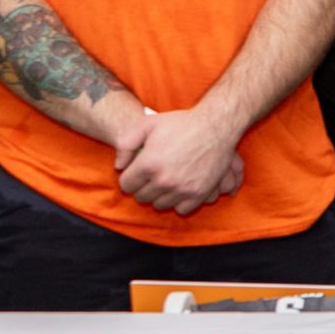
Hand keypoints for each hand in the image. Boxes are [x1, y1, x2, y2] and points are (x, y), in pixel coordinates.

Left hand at [114, 108, 244, 215]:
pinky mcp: (199, 194)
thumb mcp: (147, 124)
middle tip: (150, 177)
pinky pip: (181, 209)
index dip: (128, 178)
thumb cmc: (181, 123)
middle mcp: (164, 180)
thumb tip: (119, 165)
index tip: (135, 172)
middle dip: (142, 187)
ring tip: (164, 182)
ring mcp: (182, 189)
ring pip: (160, 205)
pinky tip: (179, 189)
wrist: (215, 127)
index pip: (127, 185)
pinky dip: (178, 202)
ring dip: (159, 196)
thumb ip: (125, 143)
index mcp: (148, 164)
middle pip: (142, 197)